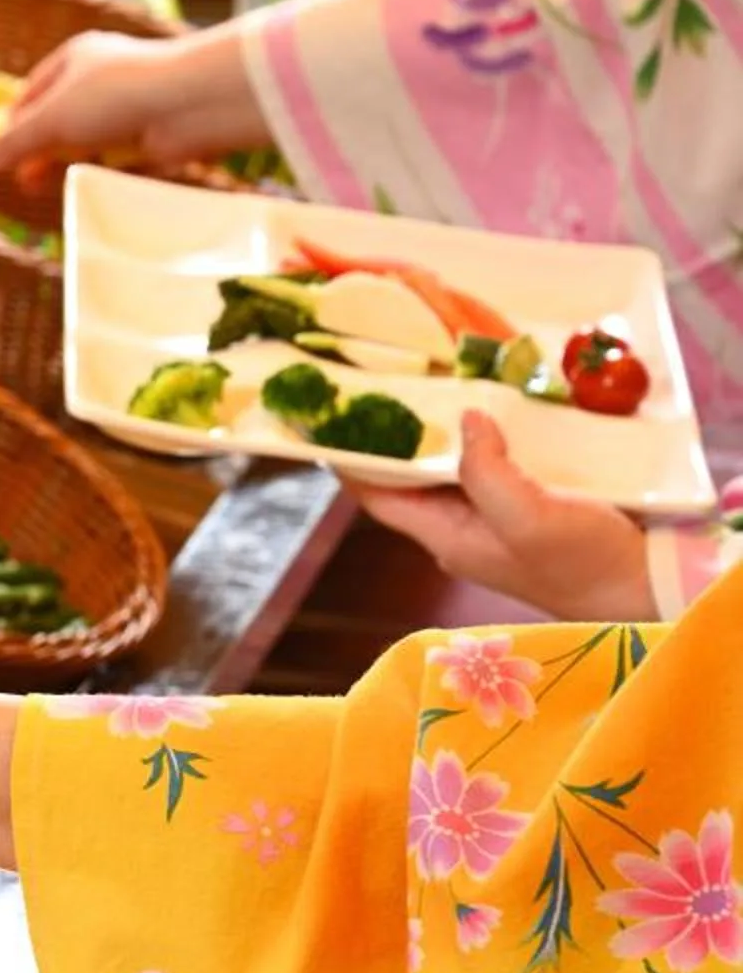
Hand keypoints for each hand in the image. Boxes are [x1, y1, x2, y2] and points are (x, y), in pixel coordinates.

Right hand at [0, 28, 271, 177]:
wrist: (187, 102)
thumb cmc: (114, 96)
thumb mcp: (51, 121)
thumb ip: (12, 144)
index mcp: (73, 59)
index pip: (29, 95)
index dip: (12, 127)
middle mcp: (98, 77)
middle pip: (56, 120)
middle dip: (38, 151)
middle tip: (23, 181)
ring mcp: (125, 105)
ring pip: (84, 138)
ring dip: (67, 160)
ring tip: (50, 185)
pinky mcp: (148, 131)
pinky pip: (114, 154)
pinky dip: (100, 167)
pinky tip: (90, 180)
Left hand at [352, 411, 658, 621]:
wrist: (645, 587)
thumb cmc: (582, 563)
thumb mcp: (529, 517)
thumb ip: (487, 472)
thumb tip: (465, 419)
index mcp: (446, 536)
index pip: (378, 498)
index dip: (350, 463)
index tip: (327, 423)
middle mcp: (460, 528)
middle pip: (411, 479)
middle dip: (396, 438)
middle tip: (384, 386)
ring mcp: (495, 518)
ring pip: (453, 469)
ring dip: (443, 433)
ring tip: (430, 385)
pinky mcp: (530, 505)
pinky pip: (494, 466)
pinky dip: (488, 437)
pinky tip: (494, 407)